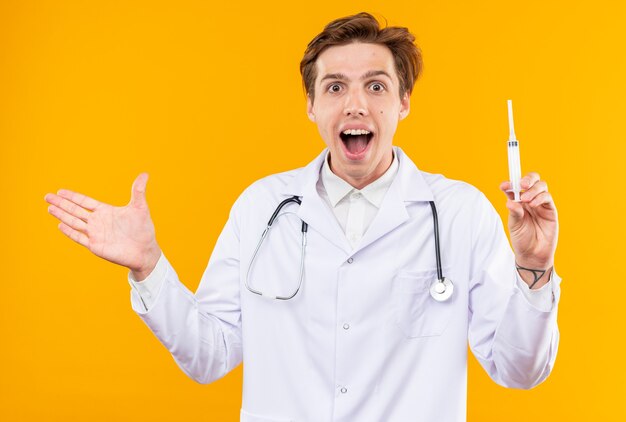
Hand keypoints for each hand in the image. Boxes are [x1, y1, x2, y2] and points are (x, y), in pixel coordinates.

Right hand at [44, 173, 160, 279]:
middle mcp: (98, 222)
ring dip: (62, 215)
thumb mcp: (140, 208)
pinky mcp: (96, 246)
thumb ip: (138, 191)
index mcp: (106, 211)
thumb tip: (145, 174)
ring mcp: (95, 234)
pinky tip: (60, 225)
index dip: (72, 196)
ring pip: (74, 222)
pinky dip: (70, 232)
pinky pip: (79, 237)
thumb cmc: (143, 229)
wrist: (145, 251)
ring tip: (49, 208)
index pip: (85, 202)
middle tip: (47, 196)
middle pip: (75, 210)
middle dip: (61, 203)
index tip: (60, 191)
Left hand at [500, 173, 557, 287]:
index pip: (515, 186)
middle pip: (532, 180)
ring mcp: (541, 204)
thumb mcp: (514, 225)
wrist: (533, 254)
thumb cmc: (522, 239)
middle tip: (522, 185)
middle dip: (527, 179)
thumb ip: (514, 212)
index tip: (504, 186)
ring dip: (533, 190)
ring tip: (526, 200)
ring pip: (541, 186)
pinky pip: (547, 198)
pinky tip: (533, 204)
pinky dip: (540, 198)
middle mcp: (530, 199)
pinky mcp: (550, 210)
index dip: (510, 183)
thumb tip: (510, 201)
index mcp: (518, 201)